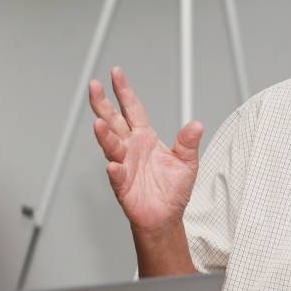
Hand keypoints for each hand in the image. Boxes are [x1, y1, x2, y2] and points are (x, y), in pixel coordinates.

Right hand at [88, 67, 203, 232]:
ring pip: (112, 146)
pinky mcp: (123, 185)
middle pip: (114, 122)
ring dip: (105, 136)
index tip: (115, 74)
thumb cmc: (173, 189)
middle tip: (94, 87)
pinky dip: (115, 170)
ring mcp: (125, 165)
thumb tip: (196, 125)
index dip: (124, 92)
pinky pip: (118, 176)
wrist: (166, 216)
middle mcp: (131, 148)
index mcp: (145, 138)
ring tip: (99, 123)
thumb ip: (188, 143)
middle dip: (103, 104)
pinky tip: (113, 164)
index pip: (133, 110)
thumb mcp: (187, 162)